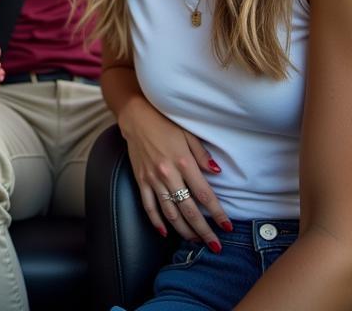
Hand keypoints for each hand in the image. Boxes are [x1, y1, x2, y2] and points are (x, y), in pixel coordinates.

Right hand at [119, 96, 230, 246]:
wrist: (135, 117)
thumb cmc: (164, 124)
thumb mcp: (188, 135)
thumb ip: (202, 155)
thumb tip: (218, 172)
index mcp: (183, 162)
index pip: (204, 195)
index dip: (217, 214)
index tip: (227, 227)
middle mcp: (168, 174)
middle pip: (189, 210)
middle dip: (204, 231)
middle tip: (215, 246)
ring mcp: (152, 179)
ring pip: (169, 213)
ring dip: (184, 230)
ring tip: (196, 241)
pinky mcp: (140, 180)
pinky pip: (148, 206)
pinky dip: (156, 221)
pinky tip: (165, 233)